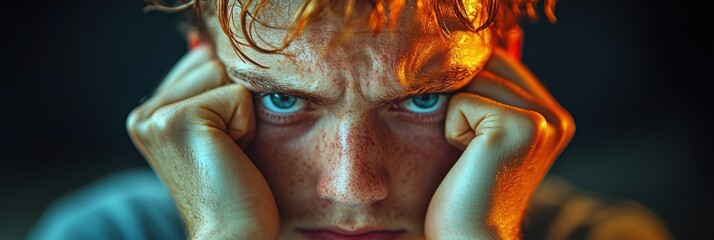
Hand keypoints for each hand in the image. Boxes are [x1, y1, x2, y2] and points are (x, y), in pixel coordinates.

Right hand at [126, 45, 278, 238]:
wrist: (232, 234)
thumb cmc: (234, 190)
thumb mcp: (216, 132)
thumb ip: (206, 90)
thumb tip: (207, 46)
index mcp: (148, 116)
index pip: (201, 65)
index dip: (227, 101)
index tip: (221, 146)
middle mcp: (144, 114)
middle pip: (212, 64)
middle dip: (233, 104)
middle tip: (226, 151)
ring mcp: (157, 116)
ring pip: (224, 73)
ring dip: (240, 114)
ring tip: (227, 152)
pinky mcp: (179, 119)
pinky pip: (238, 94)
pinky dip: (247, 126)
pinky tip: (231, 156)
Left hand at [425, 48, 575, 238]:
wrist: (472, 237)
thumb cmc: (469, 190)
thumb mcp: (486, 136)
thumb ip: (491, 97)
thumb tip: (469, 58)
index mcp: (554, 118)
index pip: (502, 64)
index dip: (471, 89)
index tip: (471, 134)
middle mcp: (556, 117)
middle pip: (488, 66)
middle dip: (464, 100)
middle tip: (470, 148)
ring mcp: (542, 120)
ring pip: (473, 81)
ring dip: (457, 118)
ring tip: (471, 155)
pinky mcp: (518, 126)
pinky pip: (461, 102)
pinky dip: (451, 131)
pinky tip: (468, 161)